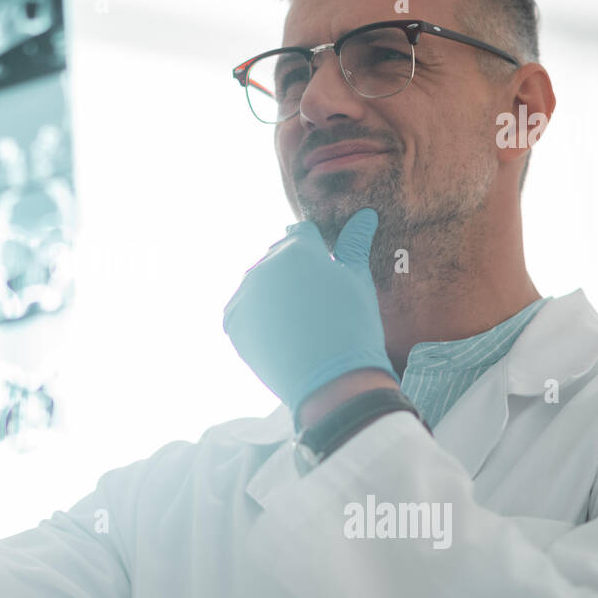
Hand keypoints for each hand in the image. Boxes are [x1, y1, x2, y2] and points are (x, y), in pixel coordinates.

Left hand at [222, 208, 396, 422]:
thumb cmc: (352, 327)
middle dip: (292, 271)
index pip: (301, 234)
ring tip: (298, 320)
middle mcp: (263, 267)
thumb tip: (364, 215)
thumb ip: (355, 244)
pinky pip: (244, 310)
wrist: (331, 381)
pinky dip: (258, 318)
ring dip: (274, 293)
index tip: (324, 270)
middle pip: (277, 258)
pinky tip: (280, 332)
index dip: (316, 250)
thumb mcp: (358, 281)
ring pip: (259, 283)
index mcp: (296, 250)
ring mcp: (244, 295)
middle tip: (314, 301)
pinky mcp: (233, 323)